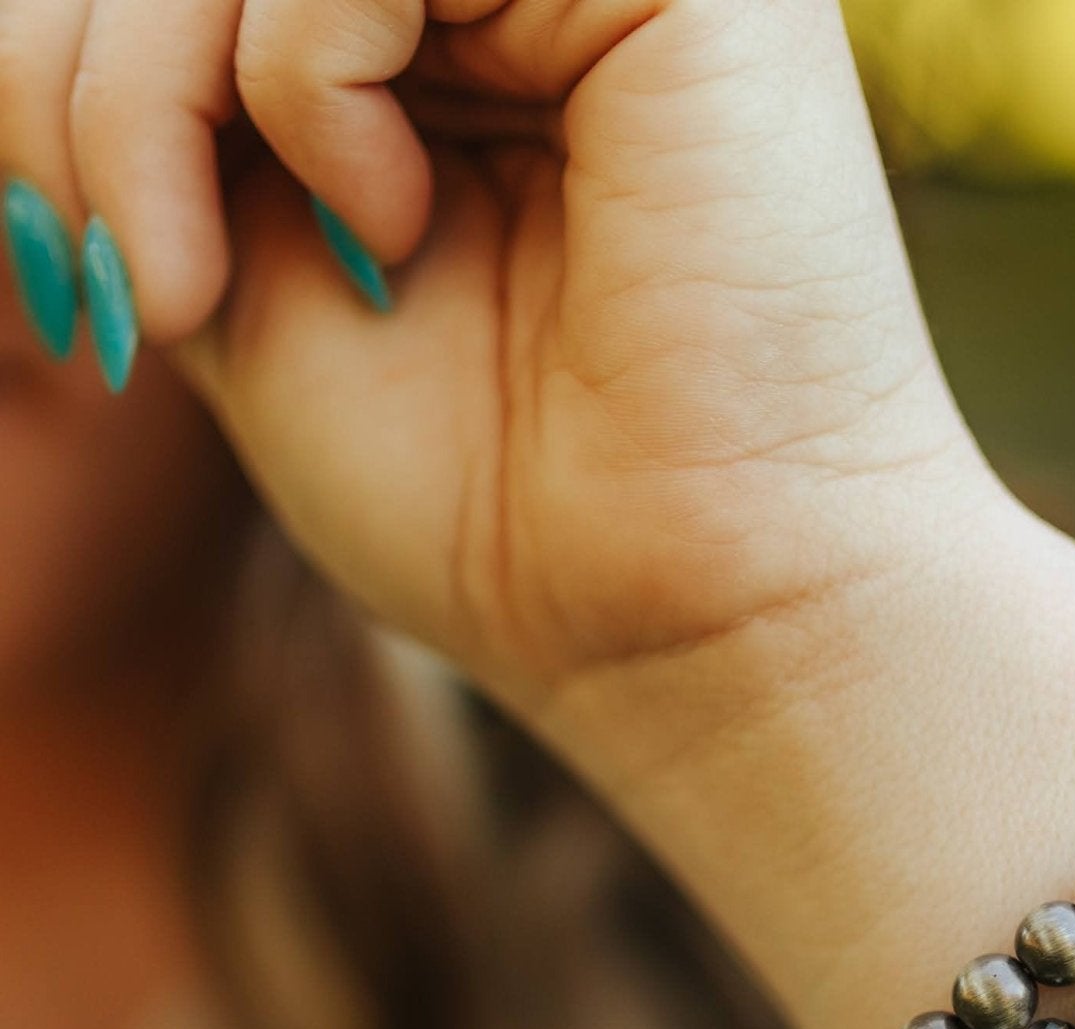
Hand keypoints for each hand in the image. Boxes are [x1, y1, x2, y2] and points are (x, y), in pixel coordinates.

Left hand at [0, 0, 1002, 709]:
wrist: (697, 615)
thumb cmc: (503, 504)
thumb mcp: (241, 292)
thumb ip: (134, 128)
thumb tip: (7, 34)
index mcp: (447, 47)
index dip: (62, 69)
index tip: (107, 276)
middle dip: (93, 80)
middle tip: (154, 285)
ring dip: (162, 86)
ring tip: (239, 280)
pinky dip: (304, 73)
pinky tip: (394, 218)